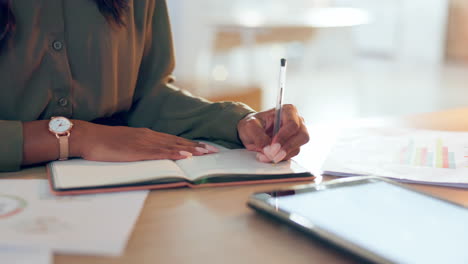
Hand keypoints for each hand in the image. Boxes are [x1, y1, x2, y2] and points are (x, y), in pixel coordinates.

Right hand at [76, 122, 217, 161]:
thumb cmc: (105, 142)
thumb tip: (152, 151)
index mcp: (147, 135)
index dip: (190, 143)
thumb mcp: (127, 142)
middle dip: (196, 146)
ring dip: (190, 149)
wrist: (89, 137)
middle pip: (177, 141)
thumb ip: (141, 146)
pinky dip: (174, 153)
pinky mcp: (137, 151)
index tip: (204, 147)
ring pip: (172, 146)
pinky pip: (159, 153)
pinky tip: (185, 155)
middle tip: (213, 151)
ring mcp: (144, 143)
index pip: (173, 139)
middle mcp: (149, 137)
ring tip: (206, 153)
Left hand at [237, 104, 308, 162]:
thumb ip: (258, 136)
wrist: (250, 132)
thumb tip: (269, 149)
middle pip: (302, 136)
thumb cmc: (253, 124)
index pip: (292, 124)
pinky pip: (292, 154)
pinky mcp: (294, 145)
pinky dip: (281, 158)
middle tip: (273, 155)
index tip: (273, 146)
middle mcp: (296, 121)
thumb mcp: (250, 126)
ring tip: (266, 156)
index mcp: (287, 111)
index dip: (284, 136)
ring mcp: (297, 134)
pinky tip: (269, 157)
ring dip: (282, 155)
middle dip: (287, 148)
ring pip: (298, 147)